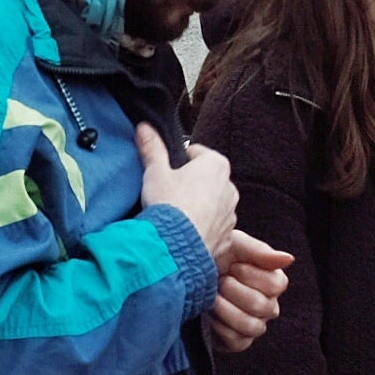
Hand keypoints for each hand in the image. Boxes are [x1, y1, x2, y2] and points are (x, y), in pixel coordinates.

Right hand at [136, 122, 238, 257]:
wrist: (175, 247)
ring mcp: (230, 214)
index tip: (168, 171)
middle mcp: (230, 188)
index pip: (197, 153)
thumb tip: (145, 127)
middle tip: (170, 193)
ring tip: (177, 215)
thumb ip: (152, 148)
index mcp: (216, 165)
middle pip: (207, 179)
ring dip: (199, 207)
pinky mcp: (227, 237)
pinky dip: (203, 229)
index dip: (179, 161)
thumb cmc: (169, 205)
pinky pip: (214, 228)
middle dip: (192, 185)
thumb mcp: (155, 171)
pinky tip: (186, 232)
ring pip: (213, 205)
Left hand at [207, 232, 287, 352]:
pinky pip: (237, 341)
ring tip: (212, 297)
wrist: (189, 275)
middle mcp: (269, 306)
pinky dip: (219, 326)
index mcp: (272, 281)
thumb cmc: (216, 257)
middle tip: (219, 281)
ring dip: (225, 309)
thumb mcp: (234, 245)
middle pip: (261, 306)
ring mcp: (255, 325)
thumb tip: (288, 259)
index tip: (233, 266)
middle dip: (232, 290)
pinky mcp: (239, 342)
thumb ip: (260, 252)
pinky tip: (210, 313)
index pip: (276, 285)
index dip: (250, 275)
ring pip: (250, 325)